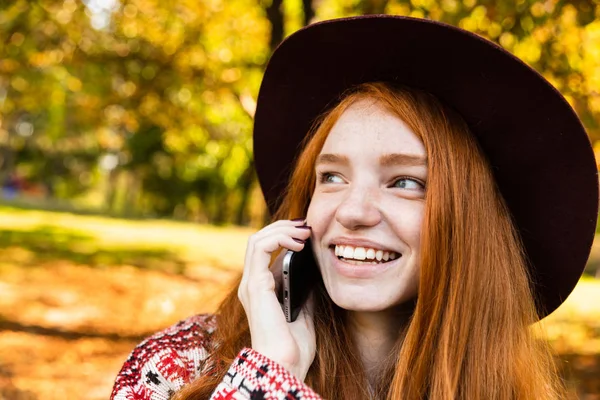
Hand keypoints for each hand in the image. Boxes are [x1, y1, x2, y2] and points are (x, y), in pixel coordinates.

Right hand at [237, 219, 315, 380]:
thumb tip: (313, 272)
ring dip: (282, 229)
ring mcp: (251, 284)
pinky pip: (261, 248)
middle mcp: (251, 284)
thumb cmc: (294, 346)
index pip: (264, 251)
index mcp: (260, 289)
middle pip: (258, 240)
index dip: (284, 235)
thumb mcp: (304, 310)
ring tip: (304, 232)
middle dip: (283, 227)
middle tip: (306, 226)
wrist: (285, 365)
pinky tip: (298, 244)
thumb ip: (303, 290)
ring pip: (257, 239)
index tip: (307, 233)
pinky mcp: (255, 285)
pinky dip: (279, 238)